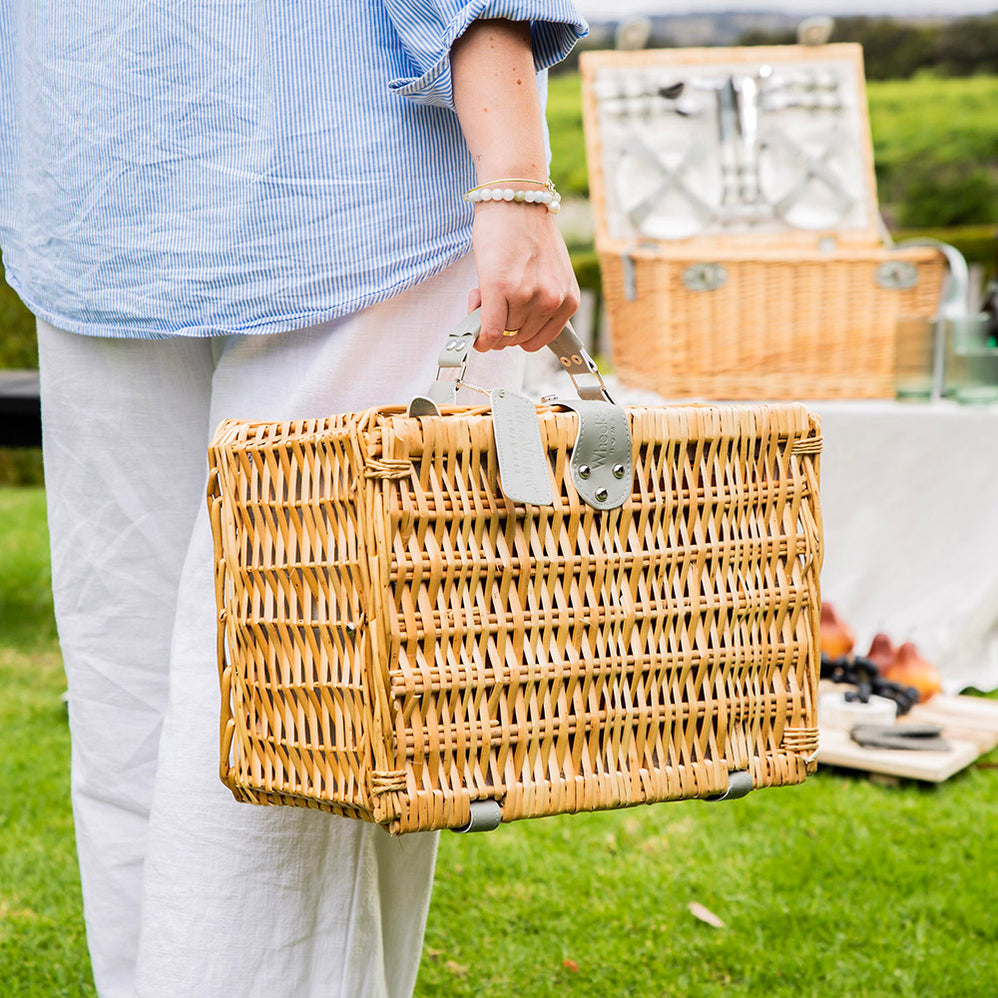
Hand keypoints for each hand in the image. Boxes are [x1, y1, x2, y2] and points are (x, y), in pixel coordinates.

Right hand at [467, 201, 579, 352]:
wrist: (516, 198)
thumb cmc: (527, 232)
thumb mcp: (548, 274)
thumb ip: (538, 303)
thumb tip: (508, 330)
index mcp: (568, 300)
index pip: (539, 340)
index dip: (517, 335)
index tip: (506, 324)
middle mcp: (551, 300)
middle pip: (517, 338)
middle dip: (500, 327)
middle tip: (490, 303)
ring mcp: (527, 296)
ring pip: (501, 333)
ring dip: (485, 322)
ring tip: (483, 294)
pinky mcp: (501, 288)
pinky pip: (489, 330)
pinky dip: (479, 335)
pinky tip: (472, 326)